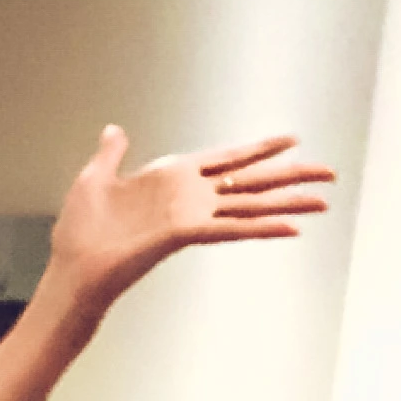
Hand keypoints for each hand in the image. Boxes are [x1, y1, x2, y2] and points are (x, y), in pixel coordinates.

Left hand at [43, 126, 333, 322]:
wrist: (71, 271)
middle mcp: (188, 198)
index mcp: (171, 179)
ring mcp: (189, 217)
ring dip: (289, 203)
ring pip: (250, 206)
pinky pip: (231, 228)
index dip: (258, 149)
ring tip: (324, 202)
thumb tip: (114, 130)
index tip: (291, 140)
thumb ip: (111, 154)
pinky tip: (292, 228)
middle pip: (250, 181)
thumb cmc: (78, 234)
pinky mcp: (184, 234)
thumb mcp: (94, 179)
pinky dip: (262, 227)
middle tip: (329, 173)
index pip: (226, 159)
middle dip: (291, 176)